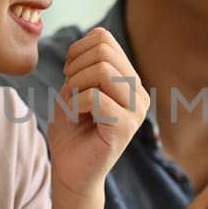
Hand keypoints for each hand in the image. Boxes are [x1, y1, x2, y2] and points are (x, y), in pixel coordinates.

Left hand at [44, 27, 148, 196]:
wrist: (71, 171)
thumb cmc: (71, 130)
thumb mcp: (75, 88)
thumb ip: (86, 63)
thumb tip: (95, 39)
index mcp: (129, 79)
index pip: (104, 38)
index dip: (76, 50)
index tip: (68, 74)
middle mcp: (139, 92)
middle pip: (103, 50)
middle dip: (75, 67)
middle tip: (69, 91)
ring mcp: (136, 110)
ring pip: (102, 70)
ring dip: (75, 85)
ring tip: (72, 104)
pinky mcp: (126, 127)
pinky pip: (96, 97)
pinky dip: (74, 104)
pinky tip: (74, 118)